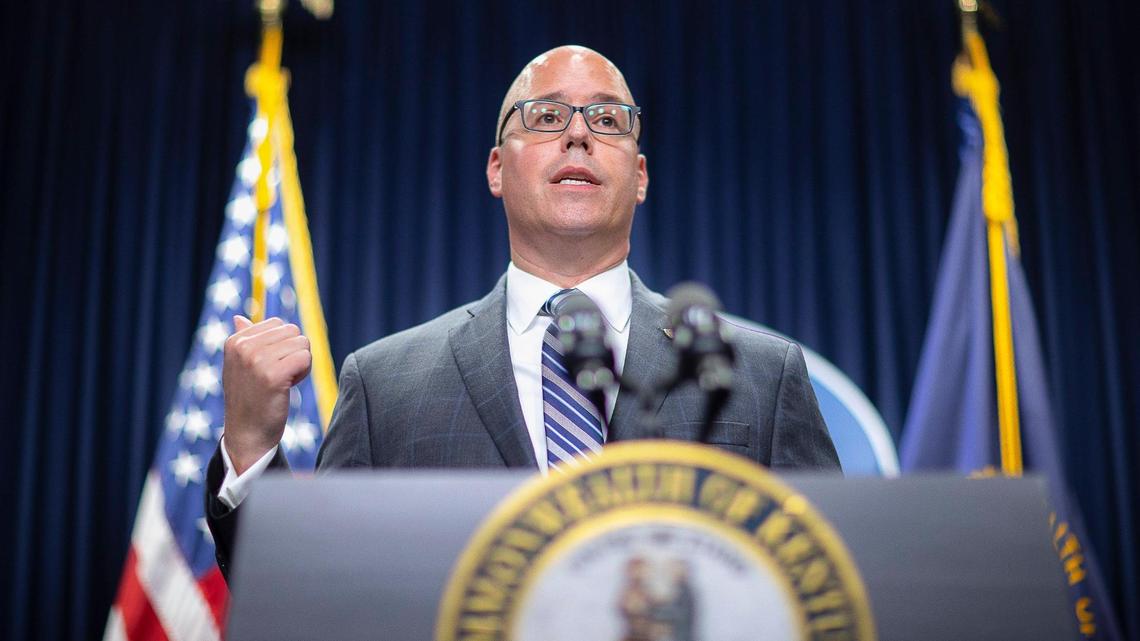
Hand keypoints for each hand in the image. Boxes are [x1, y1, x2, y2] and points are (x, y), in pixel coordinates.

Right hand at [222, 315, 311, 473]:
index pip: (277, 324)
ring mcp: (256, 360)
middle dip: (293, 352)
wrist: (247, 434)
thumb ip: (244, 340)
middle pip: (292, 331)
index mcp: (235, 341)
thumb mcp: (239, 366)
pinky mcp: (273, 376)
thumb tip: (239, 318)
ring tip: (282, 382)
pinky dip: (304, 372)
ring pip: (302, 343)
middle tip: (278, 375)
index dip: (282, 345)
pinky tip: (289, 386)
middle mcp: (243, 347)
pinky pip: (305, 358)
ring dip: (300, 363)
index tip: (268, 367)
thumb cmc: (248, 399)